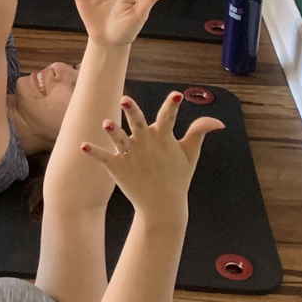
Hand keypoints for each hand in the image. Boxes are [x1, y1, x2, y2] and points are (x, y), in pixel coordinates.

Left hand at [81, 92, 223, 219]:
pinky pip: (104, 157)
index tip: (177, 95)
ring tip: (106, 123)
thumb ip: (199, 133)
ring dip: (113, 132)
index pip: (169, 118)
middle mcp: (146, 144)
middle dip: (133, 112)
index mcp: (163, 138)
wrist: (163, 206)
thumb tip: (218, 121)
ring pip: (120, 140)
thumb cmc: (177, 176)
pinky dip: (94, 152)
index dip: (173, 106)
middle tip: (125, 100)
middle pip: (139, 124)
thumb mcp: (190, 155)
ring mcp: (131, 156)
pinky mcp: (118, 167)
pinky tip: (83, 146)